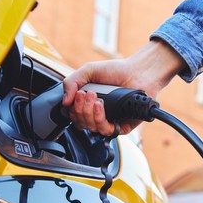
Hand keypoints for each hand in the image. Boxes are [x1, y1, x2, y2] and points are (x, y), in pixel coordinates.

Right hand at [62, 38, 185, 135]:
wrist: (138, 72)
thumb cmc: (116, 71)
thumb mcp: (88, 71)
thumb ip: (71, 82)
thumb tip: (65, 102)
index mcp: (89, 105)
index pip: (74, 116)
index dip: (72, 109)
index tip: (76, 95)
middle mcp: (98, 115)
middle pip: (80, 124)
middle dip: (80, 108)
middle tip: (87, 93)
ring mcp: (109, 121)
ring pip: (91, 128)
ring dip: (88, 112)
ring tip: (94, 96)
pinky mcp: (121, 127)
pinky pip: (105, 130)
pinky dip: (99, 118)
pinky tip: (101, 105)